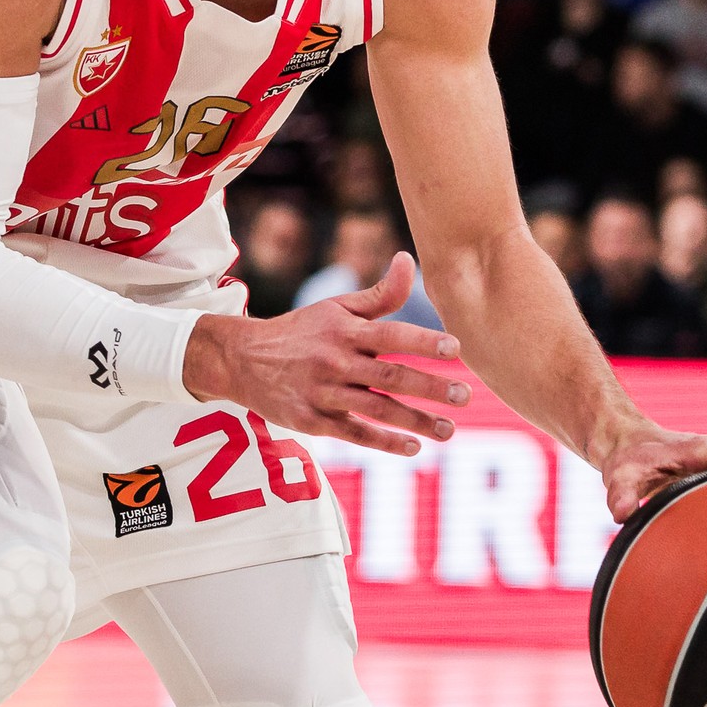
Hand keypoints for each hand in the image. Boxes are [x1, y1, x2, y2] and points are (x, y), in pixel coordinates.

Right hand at [182, 253, 470, 456]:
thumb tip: (409, 259)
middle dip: (430, 388)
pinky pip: (353, 433)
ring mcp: (322, 393)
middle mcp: (334, 362)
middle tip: (464, 397)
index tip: (456, 349)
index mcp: (344, 330)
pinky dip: (383, 442)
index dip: (423, 342)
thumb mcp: (335, 307)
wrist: (242, 359)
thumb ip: (379, 293)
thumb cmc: (301, 331)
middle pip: (389, 377)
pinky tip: (414, 447)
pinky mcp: (311, 421)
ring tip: (449, 430)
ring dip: (415, 421)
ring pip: (376, 411)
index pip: (390, 335)